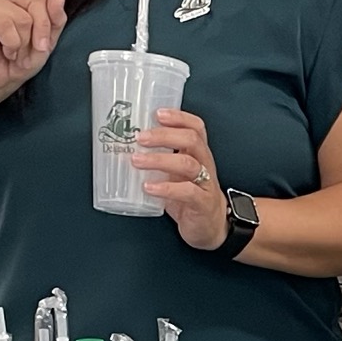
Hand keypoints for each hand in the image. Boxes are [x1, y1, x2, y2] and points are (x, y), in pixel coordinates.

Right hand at [0, 0, 67, 103]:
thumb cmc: (16, 62)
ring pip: (25, 15)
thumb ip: (54, 20)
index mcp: (23, 0)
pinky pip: (9, 26)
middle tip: (35, 47)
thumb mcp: (46, 42)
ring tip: (15, 50)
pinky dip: (13, 44)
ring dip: (26, 40)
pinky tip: (4, 49)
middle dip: (43, 27)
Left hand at [133, 107, 230, 250]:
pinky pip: (187, 192)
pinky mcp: (202, 204)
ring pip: (188, 164)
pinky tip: (148, 187)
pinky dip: (165, 188)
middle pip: (191, 140)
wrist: (214, 227)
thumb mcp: (178, 174)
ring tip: (137, 161)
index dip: (179, 117)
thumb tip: (127, 148)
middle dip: (164, 135)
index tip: (157, 113)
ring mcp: (205, 184)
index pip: (196, 127)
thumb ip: (162, 160)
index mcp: (199, 154)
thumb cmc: (191, 197)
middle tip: (140, 137)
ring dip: (159, 160)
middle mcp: (205, 164)